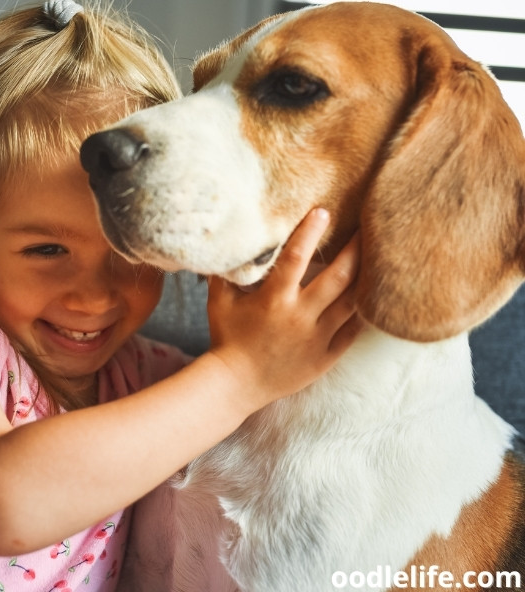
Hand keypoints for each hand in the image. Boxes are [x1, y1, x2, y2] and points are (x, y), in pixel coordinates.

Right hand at [206, 208, 360, 413]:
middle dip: (355, 249)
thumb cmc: (226, 339)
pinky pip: (352, 332)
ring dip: (366, 278)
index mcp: (274, 301)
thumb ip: (224, 273)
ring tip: (380, 259)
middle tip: (369, 228)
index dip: (310, 233)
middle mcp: (299, 317)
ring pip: (352, 303)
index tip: (323, 212)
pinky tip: (374, 297)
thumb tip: (227, 243)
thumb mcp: (218, 303)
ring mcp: (316, 338)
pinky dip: (365, 313)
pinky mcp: (325, 356)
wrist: (235, 385)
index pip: (295, 259)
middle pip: (337, 277)